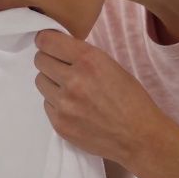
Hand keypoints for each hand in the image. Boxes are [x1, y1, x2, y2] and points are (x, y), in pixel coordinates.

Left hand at [33, 29, 167, 164]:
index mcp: (89, 60)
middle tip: (61, 67)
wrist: (138, 136)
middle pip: (40, 60)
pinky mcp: (59, 123)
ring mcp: (64, 104)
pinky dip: (56, 103)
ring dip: (51, 82)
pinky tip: (75, 107)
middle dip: (49, 61)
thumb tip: (58, 50)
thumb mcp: (111, 66)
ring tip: (70, 89)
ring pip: (40, 81)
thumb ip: (83, 57)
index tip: (47, 44)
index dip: (45, 41)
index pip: (47, 41)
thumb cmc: (131, 100)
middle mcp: (73, 80)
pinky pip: (46, 103)